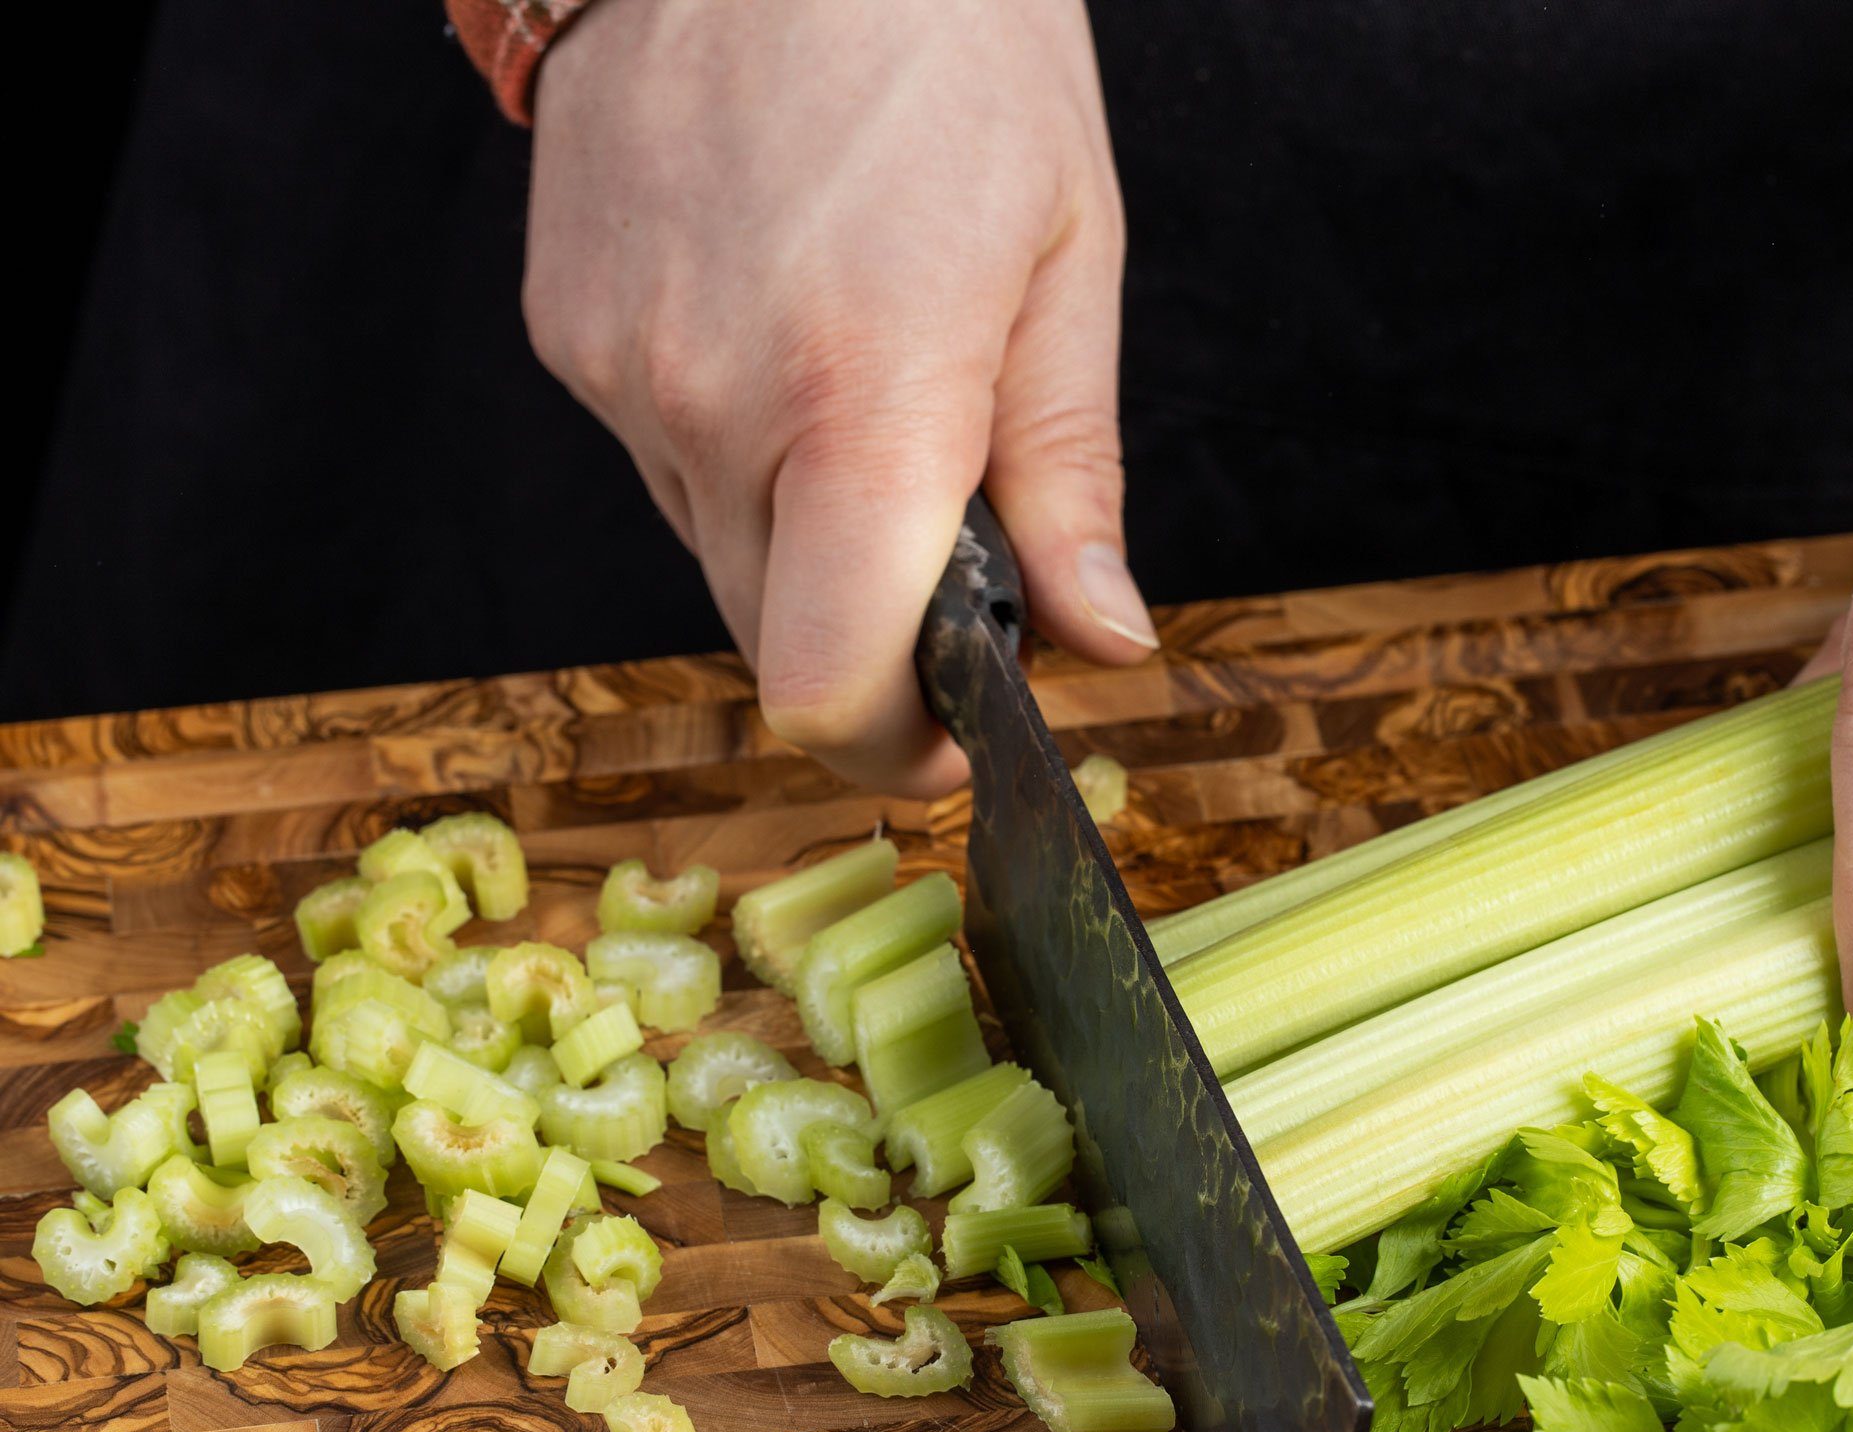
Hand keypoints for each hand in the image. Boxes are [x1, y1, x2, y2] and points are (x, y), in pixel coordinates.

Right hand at [525, 0, 1148, 793]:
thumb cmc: (953, 44)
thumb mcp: (1070, 261)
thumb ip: (1070, 480)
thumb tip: (1099, 638)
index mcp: (863, 398)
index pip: (832, 686)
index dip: (899, 751)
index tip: (961, 734)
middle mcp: (710, 403)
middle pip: (779, 642)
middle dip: (873, 643)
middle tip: (949, 555)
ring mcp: (615, 368)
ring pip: (717, 557)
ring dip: (803, 537)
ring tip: (865, 387)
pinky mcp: (563, 328)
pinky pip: (660, 461)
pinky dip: (731, 449)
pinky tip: (782, 329)